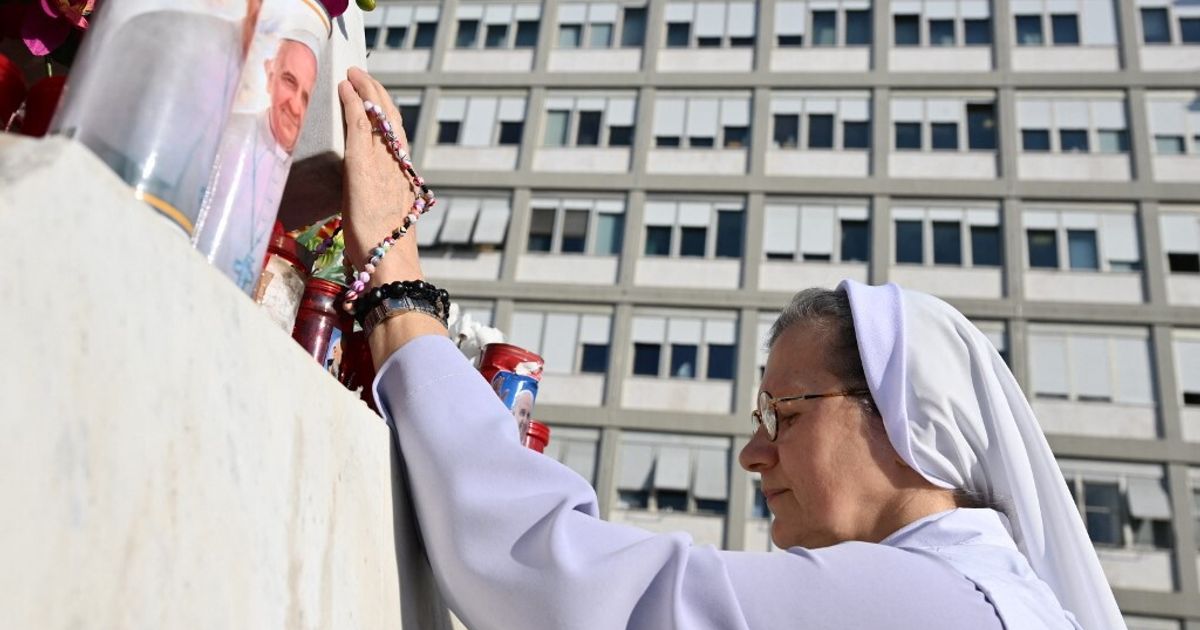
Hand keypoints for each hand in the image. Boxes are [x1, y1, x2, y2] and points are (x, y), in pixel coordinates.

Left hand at [338, 67, 421, 283]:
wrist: (390, 261)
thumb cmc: (386, 253)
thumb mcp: (387, 223)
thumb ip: (381, 207)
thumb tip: (370, 206)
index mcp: (404, 180)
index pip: (397, 138)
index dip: (388, 115)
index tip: (378, 100)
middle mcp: (397, 166)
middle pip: (391, 119)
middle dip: (378, 95)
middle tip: (364, 76)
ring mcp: (382, 162)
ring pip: (377, 115)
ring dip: (365, 90)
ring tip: (354, 74)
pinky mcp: (362, 164)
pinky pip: (359, 124)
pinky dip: (353, 102)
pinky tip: (345, 88)